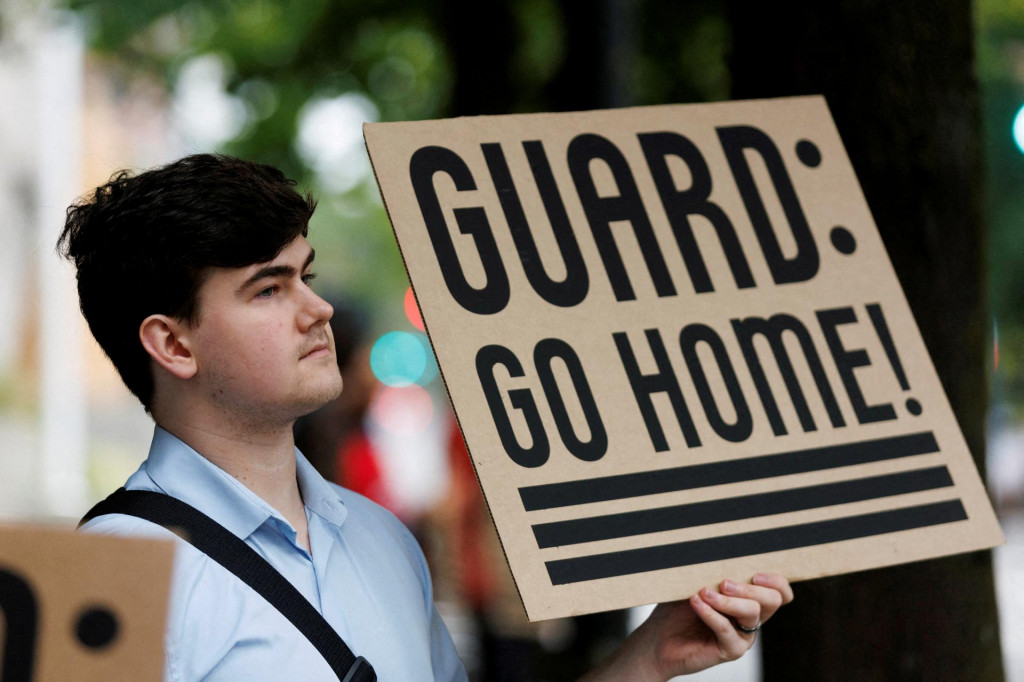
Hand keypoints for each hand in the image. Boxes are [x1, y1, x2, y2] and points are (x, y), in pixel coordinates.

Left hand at [579, 573, 792, 681]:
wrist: (659, 638)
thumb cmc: (677, 607)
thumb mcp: (694, 581)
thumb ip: (710, 568)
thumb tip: (715, 543)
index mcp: (748, 598)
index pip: (779, 591)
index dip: (777, 581)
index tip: (756, 573)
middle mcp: (751, 617)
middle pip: (772, 600)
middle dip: (750, 588)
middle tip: (725, 582)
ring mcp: (743, 635)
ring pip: (752, 614)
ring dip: (728, 601)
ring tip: (704, 592)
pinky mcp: (731, 650)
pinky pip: (728, 631)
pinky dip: (711, 614)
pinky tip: (696, 603)